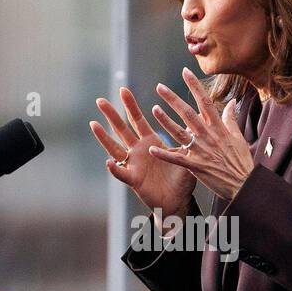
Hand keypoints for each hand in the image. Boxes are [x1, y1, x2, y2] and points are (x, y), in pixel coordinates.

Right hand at [90, 85, 196, 227]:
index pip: (138, 120)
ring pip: (115, 148)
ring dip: (104, 137)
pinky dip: (115, 169)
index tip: (123, 89)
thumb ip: (187, 137)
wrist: (178, 201)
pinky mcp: (134, 180)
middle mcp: (138, 151)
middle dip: (111, 115)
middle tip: (100, 100)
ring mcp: (133, 165)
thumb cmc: (181, 178)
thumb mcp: (185, 153)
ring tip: (93, 124)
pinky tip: (109, 162)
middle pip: (122, 129)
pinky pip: (122, 173)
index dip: (130, 105)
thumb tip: (198, 116)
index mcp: (150, 142)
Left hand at [149, 67, 255, 200]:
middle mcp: (208, 136)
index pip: (205, 101)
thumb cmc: (241, 161)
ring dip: (166, 121)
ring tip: (154, 110)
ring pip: (180, 133)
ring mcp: (202, 151)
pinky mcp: (196, 166)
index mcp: (218, 127)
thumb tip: (232, 102)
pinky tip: (152, 149)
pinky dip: (165, 154)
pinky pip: (178, 159)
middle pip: (188, 113)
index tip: (185, 72)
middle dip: (173, 99)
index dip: (195, 85)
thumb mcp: (238, 137)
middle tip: (159, 87)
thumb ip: (231, 118)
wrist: (244, 184)